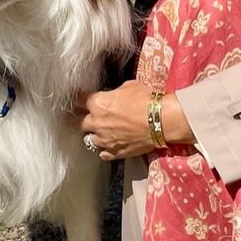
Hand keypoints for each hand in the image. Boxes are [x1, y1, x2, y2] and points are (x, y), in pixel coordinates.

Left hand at [78, 79, 193, 160]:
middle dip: (86, 118)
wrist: (161, 120)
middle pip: (81, 122)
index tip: (79, 98)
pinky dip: (105, 149)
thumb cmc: (146, 99)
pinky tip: (111, 145)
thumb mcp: (129, 86)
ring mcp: (104, 140)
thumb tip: (114, 96)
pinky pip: (103, 153)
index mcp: (97, 104)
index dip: (79, 98)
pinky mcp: (115, 152)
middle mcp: (96, 123)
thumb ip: (115, 93)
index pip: (78, 100)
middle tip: (94, 116)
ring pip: (90, 139)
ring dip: (95, 135)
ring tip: (103, 132)